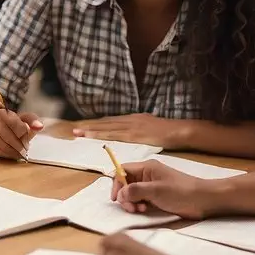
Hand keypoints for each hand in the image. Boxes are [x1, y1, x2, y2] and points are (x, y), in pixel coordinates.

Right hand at [0, 109, 43, 158]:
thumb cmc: (9, 122)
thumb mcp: (21, 117)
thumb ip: (32, 120)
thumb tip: (40, 126)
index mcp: (2, 113)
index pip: (17, 126)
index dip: (24, 134)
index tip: (28, 138)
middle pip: (10, 138)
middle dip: (20, 146)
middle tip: (26, 149)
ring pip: (4, 147)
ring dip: (15, 152)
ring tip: (21, 152)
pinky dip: (9, 155)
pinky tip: (13, 153)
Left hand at [72, 114, 187, 148]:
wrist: (180, 130)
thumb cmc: (169, 132)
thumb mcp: (151, 127)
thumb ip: (140, 130)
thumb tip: (132, 134)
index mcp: (134, 118)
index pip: (112, 122)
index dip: (98, 125)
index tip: (85, 127)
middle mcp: (130, 120)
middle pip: (106, 123)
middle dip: (90, 127)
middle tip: (74, 130)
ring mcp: (131, 126)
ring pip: (107, 127)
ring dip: (92, 130)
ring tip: (78, 133)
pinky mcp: (134, 133)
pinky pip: (114, 134)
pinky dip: (102, 134)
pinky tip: (93, 136)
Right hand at [111, 160, 212, 218]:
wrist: (203, 200)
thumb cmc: (181, 192)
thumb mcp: (156, 191)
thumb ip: (135, 190)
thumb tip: (120, 193)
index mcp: (146, 168)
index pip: (122, 170)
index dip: (116, 183)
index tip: (116, 198)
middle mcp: (147, 175)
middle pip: (125, 183)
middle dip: (124, 196)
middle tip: (131, 208)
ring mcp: (152, 186)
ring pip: (132, 192)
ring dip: (131, 202)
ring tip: (139, 210)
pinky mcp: (157, 196)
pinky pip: (140, 199)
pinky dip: (139, 205)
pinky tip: (144, 210)